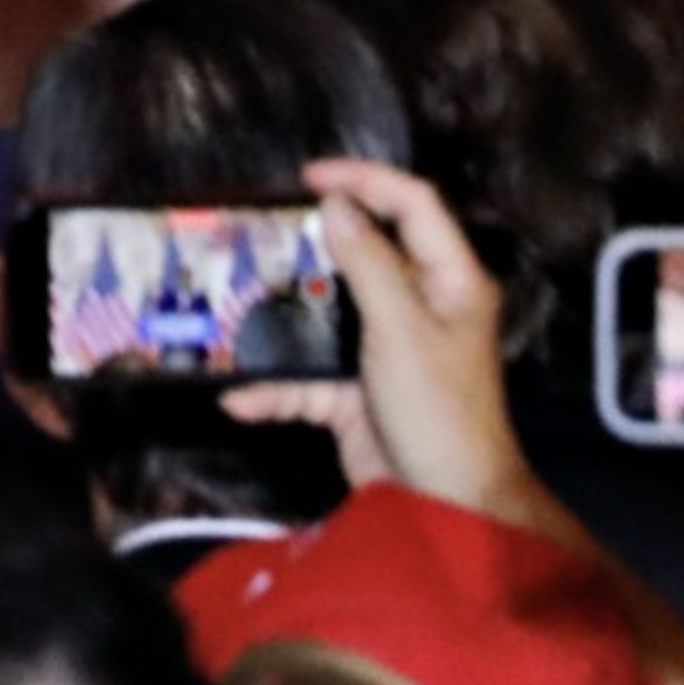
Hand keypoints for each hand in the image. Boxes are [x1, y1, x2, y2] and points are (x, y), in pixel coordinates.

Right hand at [230, 158, 535, 526]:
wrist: (449, 507)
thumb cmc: (437, 410)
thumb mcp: (402, 330)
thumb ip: (368, 265)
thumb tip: (336, 206)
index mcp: (448, 282)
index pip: (413, 206)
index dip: (366, 179)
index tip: (307, 177)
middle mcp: (419, 308)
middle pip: (365, 254)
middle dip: (313, 241)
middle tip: (261, 227)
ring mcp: (386, 353)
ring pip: (328, 314)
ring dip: (283, 313)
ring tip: (234, 293)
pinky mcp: (356, 396)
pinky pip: (307, 381)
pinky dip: (273, 389)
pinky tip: (237, 398)